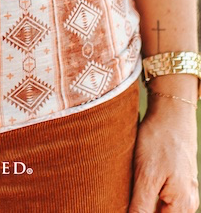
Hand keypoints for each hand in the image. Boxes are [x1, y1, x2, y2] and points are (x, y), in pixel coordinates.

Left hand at [129, 95, 198, 211]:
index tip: (125, 202)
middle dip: (140, 207)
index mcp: (183, 206)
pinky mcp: (178, 179)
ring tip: (129, 184)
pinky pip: (162, 194)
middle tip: (127, 190)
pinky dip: (147, 191)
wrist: (171, 110)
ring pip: (159, 206)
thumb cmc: (159, 140)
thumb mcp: (146, 176)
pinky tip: (135, 178)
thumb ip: (141, 206)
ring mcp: (184, 190)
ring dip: (143, 201)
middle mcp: (188, 202)